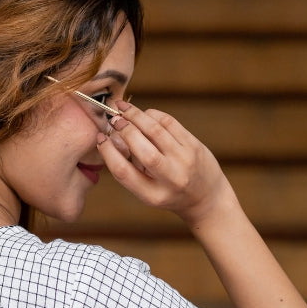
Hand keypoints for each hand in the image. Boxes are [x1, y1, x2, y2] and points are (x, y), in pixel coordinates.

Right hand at [97, 102, 234, 227]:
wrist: (206, 198)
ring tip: (123, 109)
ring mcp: (184, 160)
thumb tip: (114, 137)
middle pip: (141, 149)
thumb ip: (131, 169)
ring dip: (136, 116)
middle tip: (114, 120)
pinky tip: (144, 114)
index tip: (100, 138)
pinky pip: (169, 123)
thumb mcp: (148, 191)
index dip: (108, 152)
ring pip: (156, 131)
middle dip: (124, 130)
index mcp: (152, 195)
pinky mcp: (194, 146)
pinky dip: (153, 115)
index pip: (123, 172)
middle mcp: (170, 179)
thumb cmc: (169, 192)